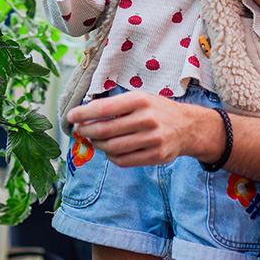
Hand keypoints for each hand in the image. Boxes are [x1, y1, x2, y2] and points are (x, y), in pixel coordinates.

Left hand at [67, 90, 221, 167]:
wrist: (188, 126)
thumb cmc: (157, 110)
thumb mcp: (140, 98)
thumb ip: (116, 106)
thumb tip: (84, 115)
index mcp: (140, 100)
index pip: (103, 108)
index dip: (83, 113)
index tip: (71, 116)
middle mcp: (146, 119)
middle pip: (105, 130)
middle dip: (87, 131)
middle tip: (80, 130)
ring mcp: (152, 139)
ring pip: (112, 147)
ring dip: (98, 145)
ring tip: (94, 140)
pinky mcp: (155, 155)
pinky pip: (123, 160)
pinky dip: (111, 156)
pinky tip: (109, 150)